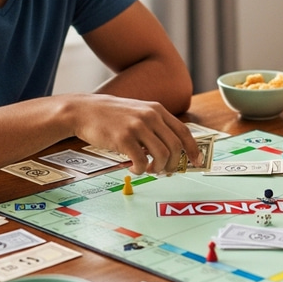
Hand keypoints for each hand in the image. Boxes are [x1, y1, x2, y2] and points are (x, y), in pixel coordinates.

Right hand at [72, 94, 199, 174]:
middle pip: (175, 146)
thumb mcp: (139, 111)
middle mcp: (150, 116)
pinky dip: (140, 170)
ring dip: (158, 169)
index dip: (193, 149)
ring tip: (148, 169)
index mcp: (157, 110)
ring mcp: (137, 127)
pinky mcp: (123, 138)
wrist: (85, 110)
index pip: (183, 131)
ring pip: (162, 155)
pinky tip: (134, 168)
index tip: (197, 162)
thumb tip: (172, 149)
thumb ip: (155, 125)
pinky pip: (141, 161)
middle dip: (174, 164)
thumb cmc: (112, 115)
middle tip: (165, 171)